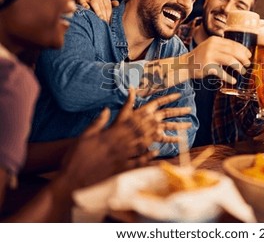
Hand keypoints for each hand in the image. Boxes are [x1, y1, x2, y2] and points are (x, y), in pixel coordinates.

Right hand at [58, 88, 186, 188]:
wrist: (72, 181)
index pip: (128, 123)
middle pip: (137, 132)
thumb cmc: (76, 158)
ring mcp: (120, 158)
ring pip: (140, 145)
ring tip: (162, 131)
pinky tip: (156, 152)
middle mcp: (117, 146)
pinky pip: (137, 163)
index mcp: (108, 136)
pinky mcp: (121, 170)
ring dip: (151, 137)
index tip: (150, 110)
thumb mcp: (84, 137)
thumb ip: (97, 123)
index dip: (140, 117)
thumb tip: (107, 110)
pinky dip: (147, 157)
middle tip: (161, 118)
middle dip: (149, 124)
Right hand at [78, 0, 118, 21]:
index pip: (108, 5)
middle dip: (104, 13)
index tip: (109, 21)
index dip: (109, 13)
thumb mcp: (107, 10)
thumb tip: (117, 3)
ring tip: (100, 18)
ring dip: (98, 10)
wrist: (87, 13)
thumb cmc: (100, 12)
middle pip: (101, 4)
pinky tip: (87, 8)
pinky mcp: (81, 0)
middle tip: (105, 21)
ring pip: (94, 2)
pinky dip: (85, 4)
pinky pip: (82, 1)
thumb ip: (112, 7)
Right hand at [186, 36, 251, 82]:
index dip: (243, 50)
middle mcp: (212, 46)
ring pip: (229, 60)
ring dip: (238, 67)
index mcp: (214, 40)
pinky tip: (233, 80)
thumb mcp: (210, 48)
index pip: (233, 44)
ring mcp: (209, 56)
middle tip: (248, 64)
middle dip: (243, 58)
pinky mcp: (207, 66)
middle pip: (233, 51)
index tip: (249, 55)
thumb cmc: (200, 57)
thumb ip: (222, 48)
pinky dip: (228, 77)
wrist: (185, 64)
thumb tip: (241, 53)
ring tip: (243, 72)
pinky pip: (221, 72)